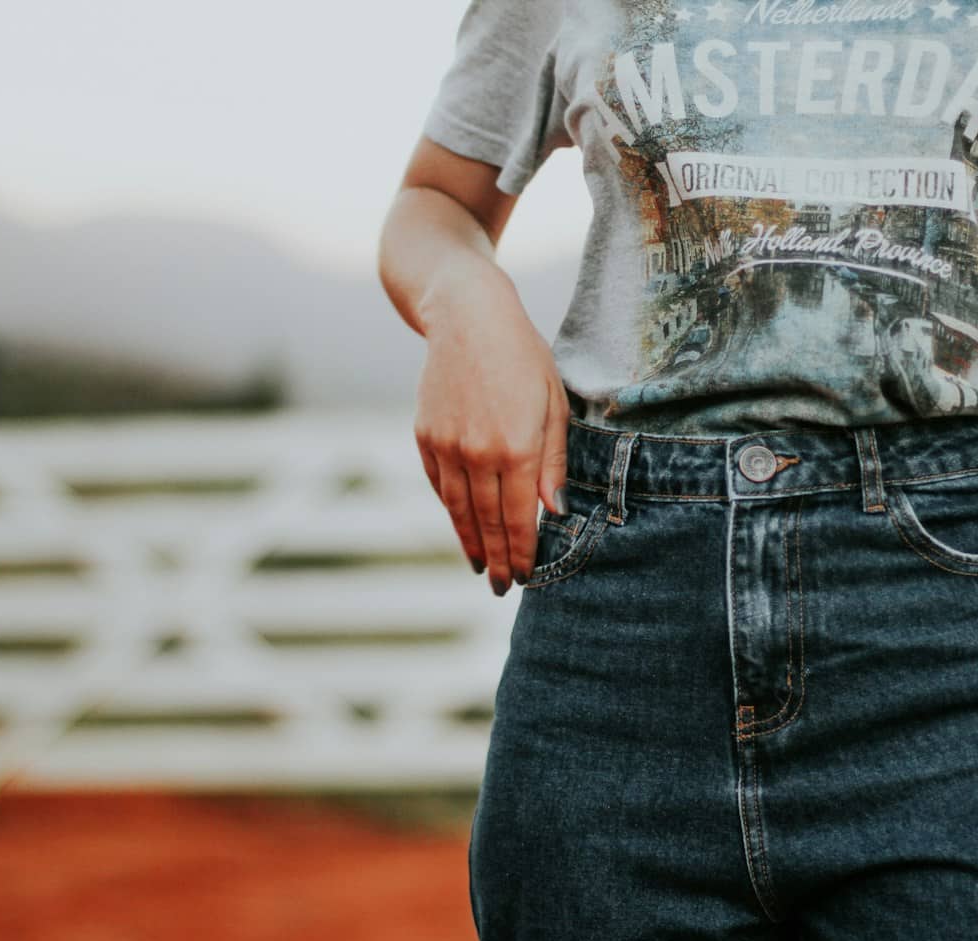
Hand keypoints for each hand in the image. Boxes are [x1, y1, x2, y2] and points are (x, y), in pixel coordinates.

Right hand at [413, 271, 569, 595]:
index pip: (518, 518)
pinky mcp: (425, 436)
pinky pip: (439, 485)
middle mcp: (478, 453)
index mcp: (516, 447)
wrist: (466, 315)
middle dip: (498, 559)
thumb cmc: (522, 355)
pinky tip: (462, 527)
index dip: (523, 552)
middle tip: (504, 588)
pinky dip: (451, 510)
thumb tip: (553, 512)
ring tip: (482, 567)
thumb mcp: (553, 403)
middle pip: (487, 522)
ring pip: (458, 510)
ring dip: (470, 543)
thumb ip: (552, 461)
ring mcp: (446, 446)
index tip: (527, 578)